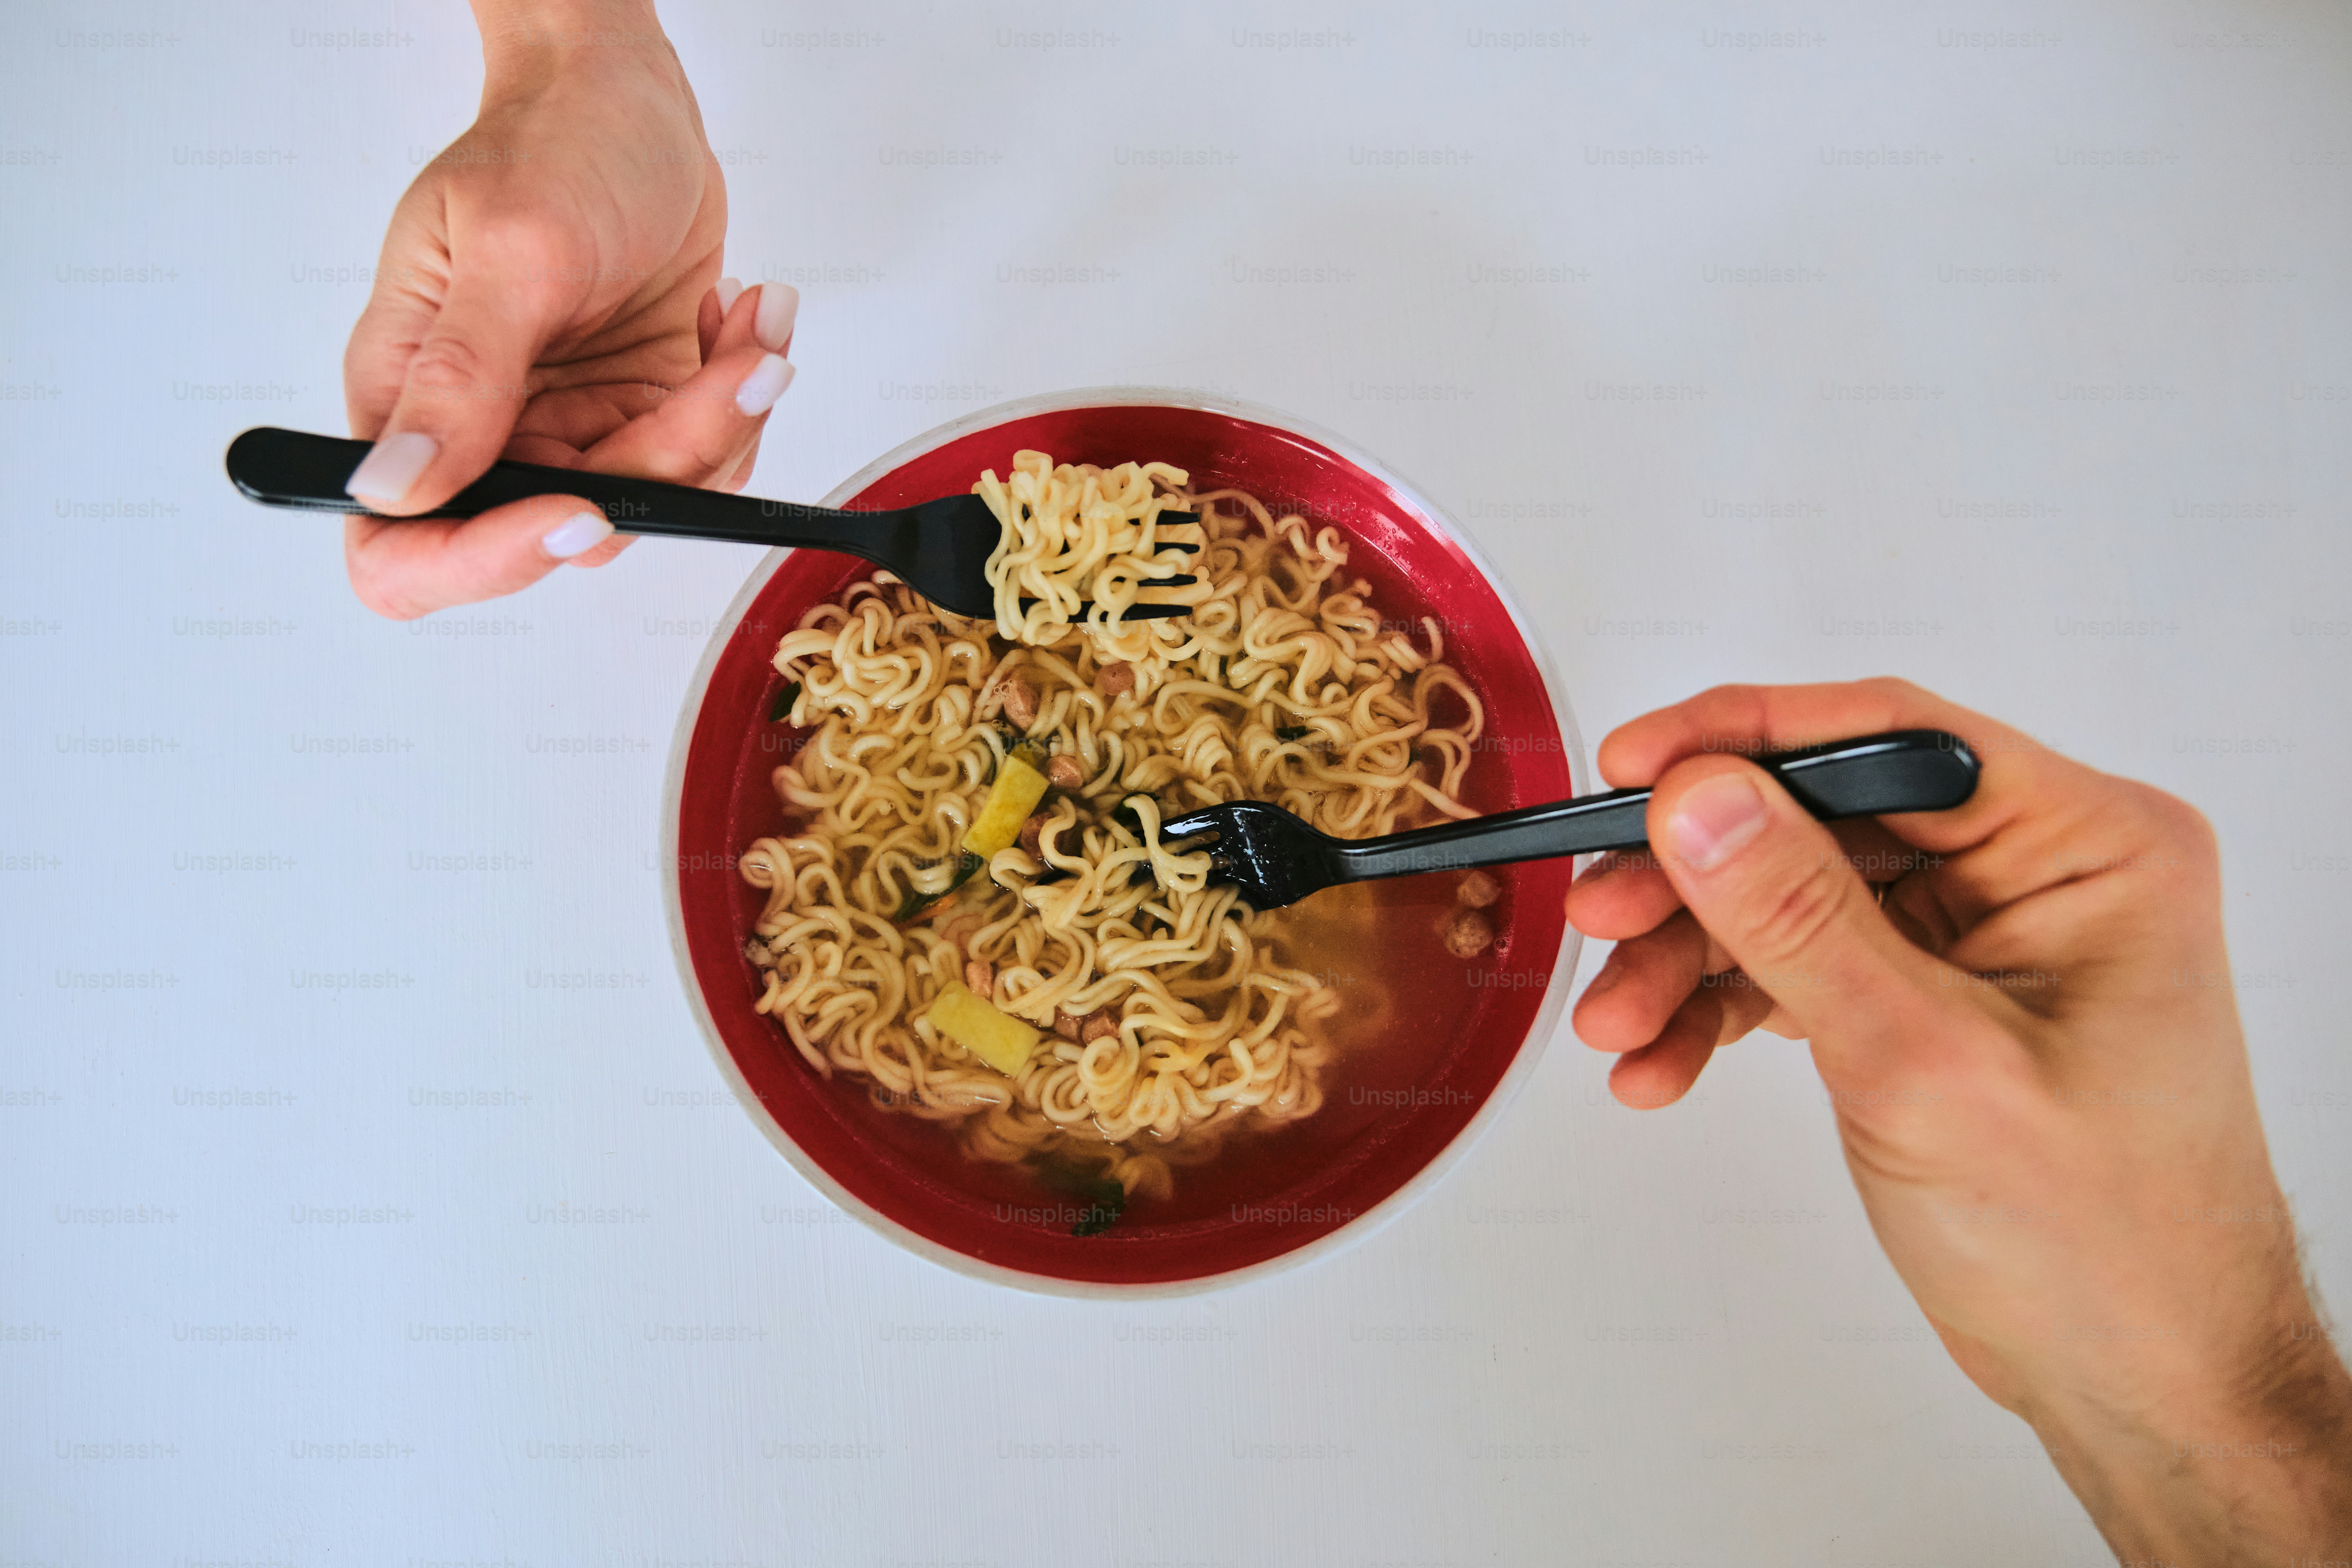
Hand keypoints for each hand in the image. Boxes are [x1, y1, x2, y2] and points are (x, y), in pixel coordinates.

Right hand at [339, 3, 796, 617]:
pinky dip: (742, 398)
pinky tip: (742, 321)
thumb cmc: (549, 145)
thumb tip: (395, 485)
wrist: (625, 103)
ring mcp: (571, 428)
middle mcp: (485, 431)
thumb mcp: (508, 248)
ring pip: (657, 497)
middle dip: (667, 458)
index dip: (482, 561)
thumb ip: (458, 374)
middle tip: (731, 373)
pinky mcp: (641, 413)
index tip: (575, 511)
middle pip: (563, 531)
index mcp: (409, 397)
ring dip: (725, 419)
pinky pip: (705, 460)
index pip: (404, 548)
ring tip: (751, 323)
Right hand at [1564, 678, 2351, 1558]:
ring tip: (1615, 1030)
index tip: (1627, 765)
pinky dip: (1725, 1011)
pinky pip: (1804, 968)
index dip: (1745, 737)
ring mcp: (1985, 937)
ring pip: (1795, 896)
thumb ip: (1799, 919)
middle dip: (1696, 880)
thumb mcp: (1924, 1062)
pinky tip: (1661, 1065)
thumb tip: (1696, 796)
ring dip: (1692, 960)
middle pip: (1823, 820)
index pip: (1892, 740)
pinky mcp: (1936, 996)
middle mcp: (2040, 872)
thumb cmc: (2101, 1242)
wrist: (2144, 1384)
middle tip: (1597, 920)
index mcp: (2090, 847)